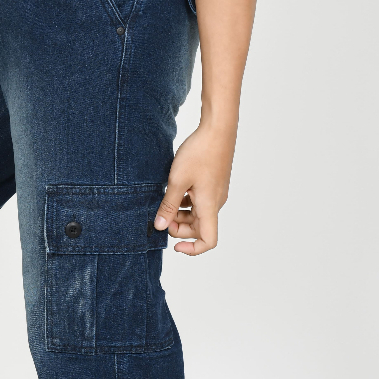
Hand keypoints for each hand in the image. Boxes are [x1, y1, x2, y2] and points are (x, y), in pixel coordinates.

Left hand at [153, 121, 235, 254]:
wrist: (218, 129)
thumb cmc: (200, 152)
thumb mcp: (177, 180)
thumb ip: (168, 206)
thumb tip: (160, 226)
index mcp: (209, 207)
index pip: (209, 241)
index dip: (193, 249)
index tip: (175, 245)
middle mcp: (216, 203)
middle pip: (200, 229)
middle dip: (180, 228)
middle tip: (162, 216)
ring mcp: (216, 194)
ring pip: (198, 215)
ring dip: (181, 215)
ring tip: (166, 201)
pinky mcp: (213, 184)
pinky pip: (200, 203)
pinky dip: (186, 203)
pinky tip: (175, 190)